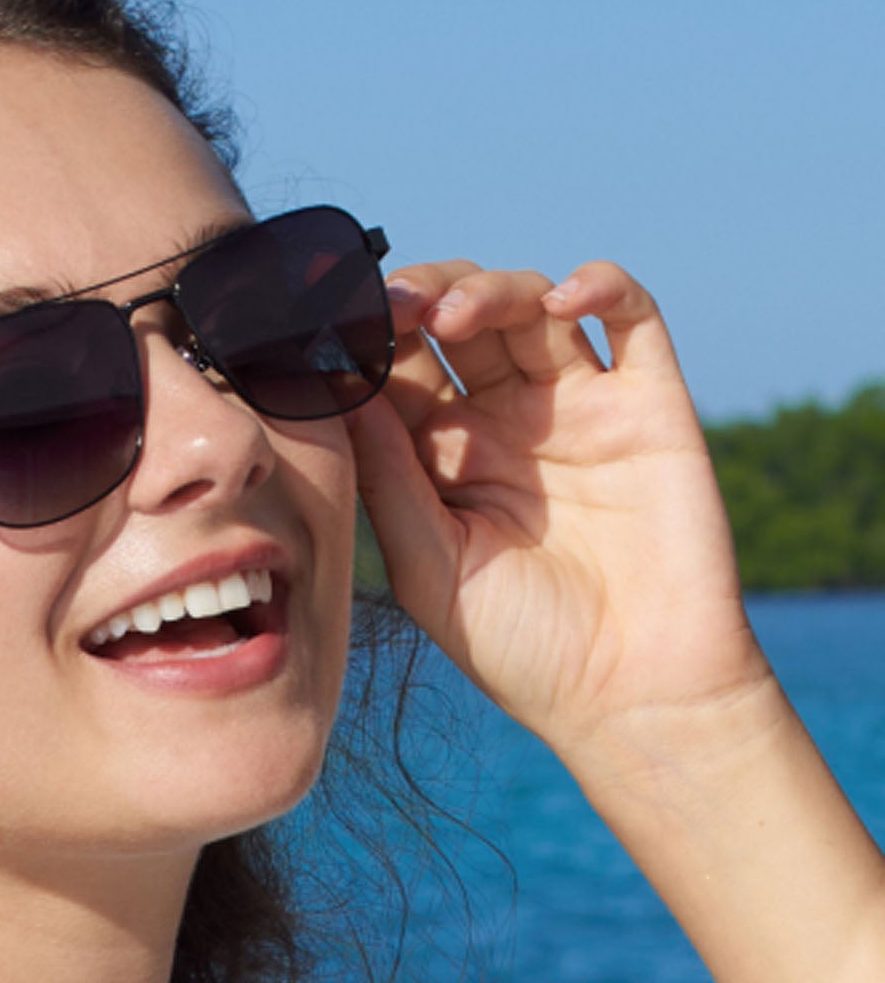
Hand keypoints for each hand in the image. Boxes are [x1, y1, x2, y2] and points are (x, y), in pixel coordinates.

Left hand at [351, 259, 773, 764]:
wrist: (633, 696)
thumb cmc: (520, 647)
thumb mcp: (430, 564)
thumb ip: (388, 477)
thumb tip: (340, 391)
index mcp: (442, 458)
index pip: (398, 370)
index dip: (367, 340)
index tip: (332, 325)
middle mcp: (505, 422)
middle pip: (456, 321)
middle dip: (419, 297)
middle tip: (392, 305)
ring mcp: (578, 407)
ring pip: (531, 305)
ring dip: (490, 289)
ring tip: (454, 316)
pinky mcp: (650, 405)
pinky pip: (631, 317)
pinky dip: (600, 286)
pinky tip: (562, 300)